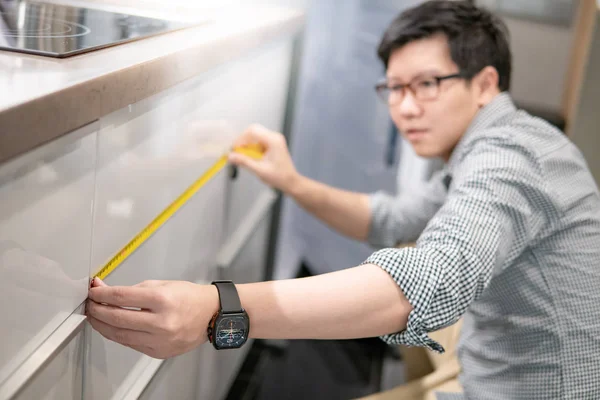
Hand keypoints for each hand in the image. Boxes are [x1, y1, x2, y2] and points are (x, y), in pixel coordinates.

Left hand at [86, 278, 218, 358]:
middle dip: (97, 310)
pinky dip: (117, 335)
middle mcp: (161, 322)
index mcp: (162, 300)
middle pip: (116, 317)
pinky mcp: (158, 351)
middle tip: (90, 304)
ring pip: (119, 335)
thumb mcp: (162, 285)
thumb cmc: (189, 297)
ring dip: (102, 325)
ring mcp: (160, 339)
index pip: (121, 296)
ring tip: (95, 316)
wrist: (211, 314)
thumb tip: (105, 291)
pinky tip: (112, 327)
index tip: (93, 291)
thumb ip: (132, 289)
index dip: (101, 294)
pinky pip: (130, 344)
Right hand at [228, 124, 299, 192]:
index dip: (241, 139)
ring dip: (247, 144)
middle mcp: (275, 137)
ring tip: (244, 155)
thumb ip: (244, 162)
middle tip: (237, 151)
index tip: (234, 149)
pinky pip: (258, 140)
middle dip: (243, 140)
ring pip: (255, 134)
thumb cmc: (280, 177)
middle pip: (253, 130)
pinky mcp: (272, 144)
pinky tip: (251, 156)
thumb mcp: (259, 170)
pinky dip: (252, 147)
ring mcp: (274, 140)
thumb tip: (231, 156)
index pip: (253, 131)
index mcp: (273, 141)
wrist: (290, 181)